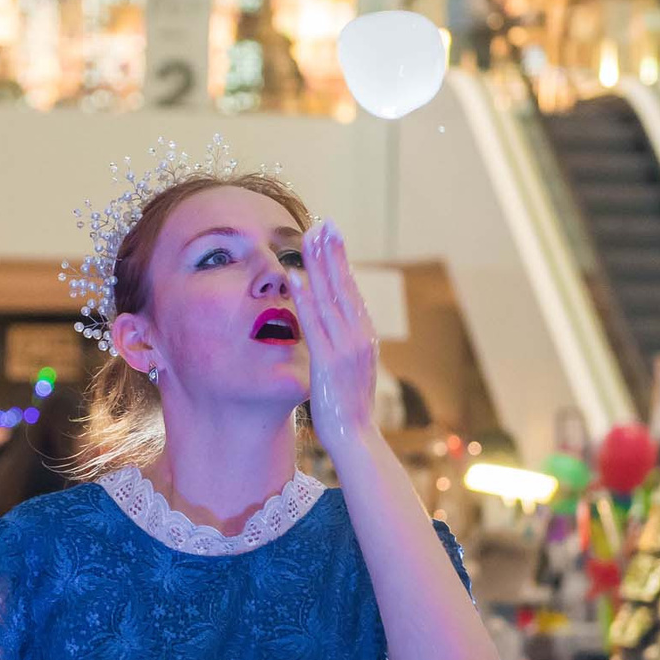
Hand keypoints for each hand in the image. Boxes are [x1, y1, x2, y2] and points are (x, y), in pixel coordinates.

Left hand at [287, 219, 379, 459]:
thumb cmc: (346, 406)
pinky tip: (294, 277)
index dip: (340, 259)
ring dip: (317, 265)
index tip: (332, 234)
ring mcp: (346, 347)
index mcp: (364, 335)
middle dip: (332, 252)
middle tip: (324, 222)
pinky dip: (304, 297)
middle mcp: (359, 335)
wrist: (355, 437)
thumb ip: (342, 343)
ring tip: (308, 237)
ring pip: (330, 297)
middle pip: (343, 285)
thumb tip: (333, 323)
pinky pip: (314, 323)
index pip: (351, 288)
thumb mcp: (347, 367)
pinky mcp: (329, 360)